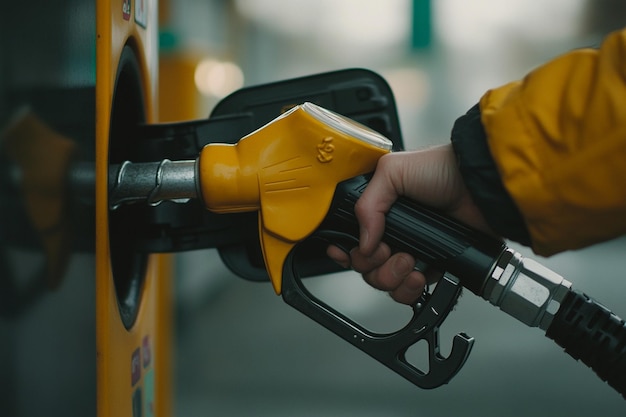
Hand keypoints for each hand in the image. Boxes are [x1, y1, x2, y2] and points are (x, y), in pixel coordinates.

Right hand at [327, 144, 492, 303]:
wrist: (479, 188)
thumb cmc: (443, 169)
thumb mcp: (393, 171)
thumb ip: (366, 204)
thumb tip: (362, 243)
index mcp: (378, 209)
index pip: (349, 237)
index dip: (344, 250)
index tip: (346, 253)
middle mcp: (391, 231)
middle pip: (364, 265)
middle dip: (372, 264)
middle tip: (387, 250)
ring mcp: (411, 250)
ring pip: (384, 281)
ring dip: (392, 276)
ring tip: (409, 261)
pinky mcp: (432, 266)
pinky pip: (410, 290)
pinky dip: (411, 288)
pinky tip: (420, 274)